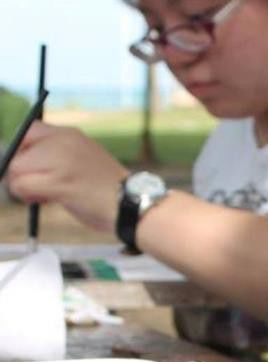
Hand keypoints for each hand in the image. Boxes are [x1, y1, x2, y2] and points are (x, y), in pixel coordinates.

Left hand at [7, 122, 128, 231]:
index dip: (22, 151)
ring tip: (49, 195)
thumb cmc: (107, 192)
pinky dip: (28, 196)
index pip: (28, 131)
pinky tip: (49, 200)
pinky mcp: (58, 181)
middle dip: (21, 170)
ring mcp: (60, 159)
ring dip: (24, 186)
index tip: (32, 169)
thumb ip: (55, 158)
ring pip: (15, 169)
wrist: (132, 205)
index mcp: (70, 135)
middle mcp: (63, 141)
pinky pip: (21, 186)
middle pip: (16, 150)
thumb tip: (17, 166)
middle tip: (40, 186)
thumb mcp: (81, 162)